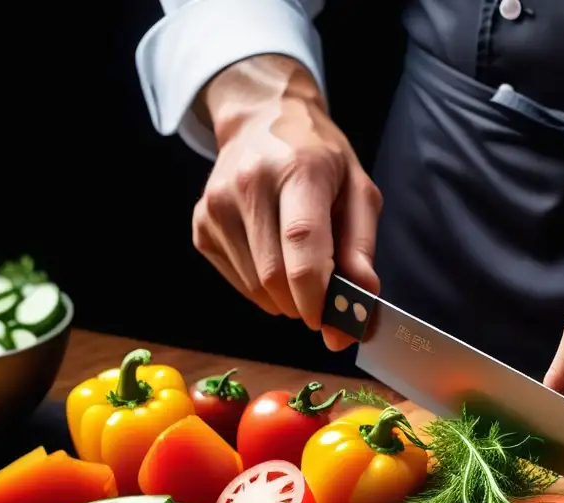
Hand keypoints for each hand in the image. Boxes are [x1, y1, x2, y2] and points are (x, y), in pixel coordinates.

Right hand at [192, 55, 381, 350]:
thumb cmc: (318, 158)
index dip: (317, 294)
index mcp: (297, 169)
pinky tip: (275, 257)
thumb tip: (360, 304)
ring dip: (286, 299)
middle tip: (325, 303)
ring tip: (302, 270)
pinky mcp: (201, 225)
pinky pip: (238, 282)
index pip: (302, 244)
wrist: (260, 120)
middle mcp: (249, 184)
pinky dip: (263, 288)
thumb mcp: (357, 190)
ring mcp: (217, 206)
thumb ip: (361, 248)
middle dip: (305, 305)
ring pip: (255, 287)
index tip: (332, 323)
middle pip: (275, 276)